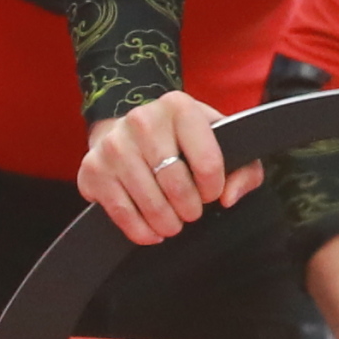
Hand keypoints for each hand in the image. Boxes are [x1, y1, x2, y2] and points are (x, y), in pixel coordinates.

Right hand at [77, 91, 260, 246]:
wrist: (129, 130)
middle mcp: (142, 120)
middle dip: (190, 209)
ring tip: (173, 222)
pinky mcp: (93, 169)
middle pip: (176, 184)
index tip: (210, 193)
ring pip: (149, 202)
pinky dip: (141, 231)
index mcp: (179, 106)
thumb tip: (229, 197)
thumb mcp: (222, 143)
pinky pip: (121, 213)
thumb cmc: (183, 141)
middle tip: (191, 212)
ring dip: (167, 223)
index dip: (213, 188)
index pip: (208, 162)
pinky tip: (152, 231)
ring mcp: (113, 144)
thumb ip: (245, 168)